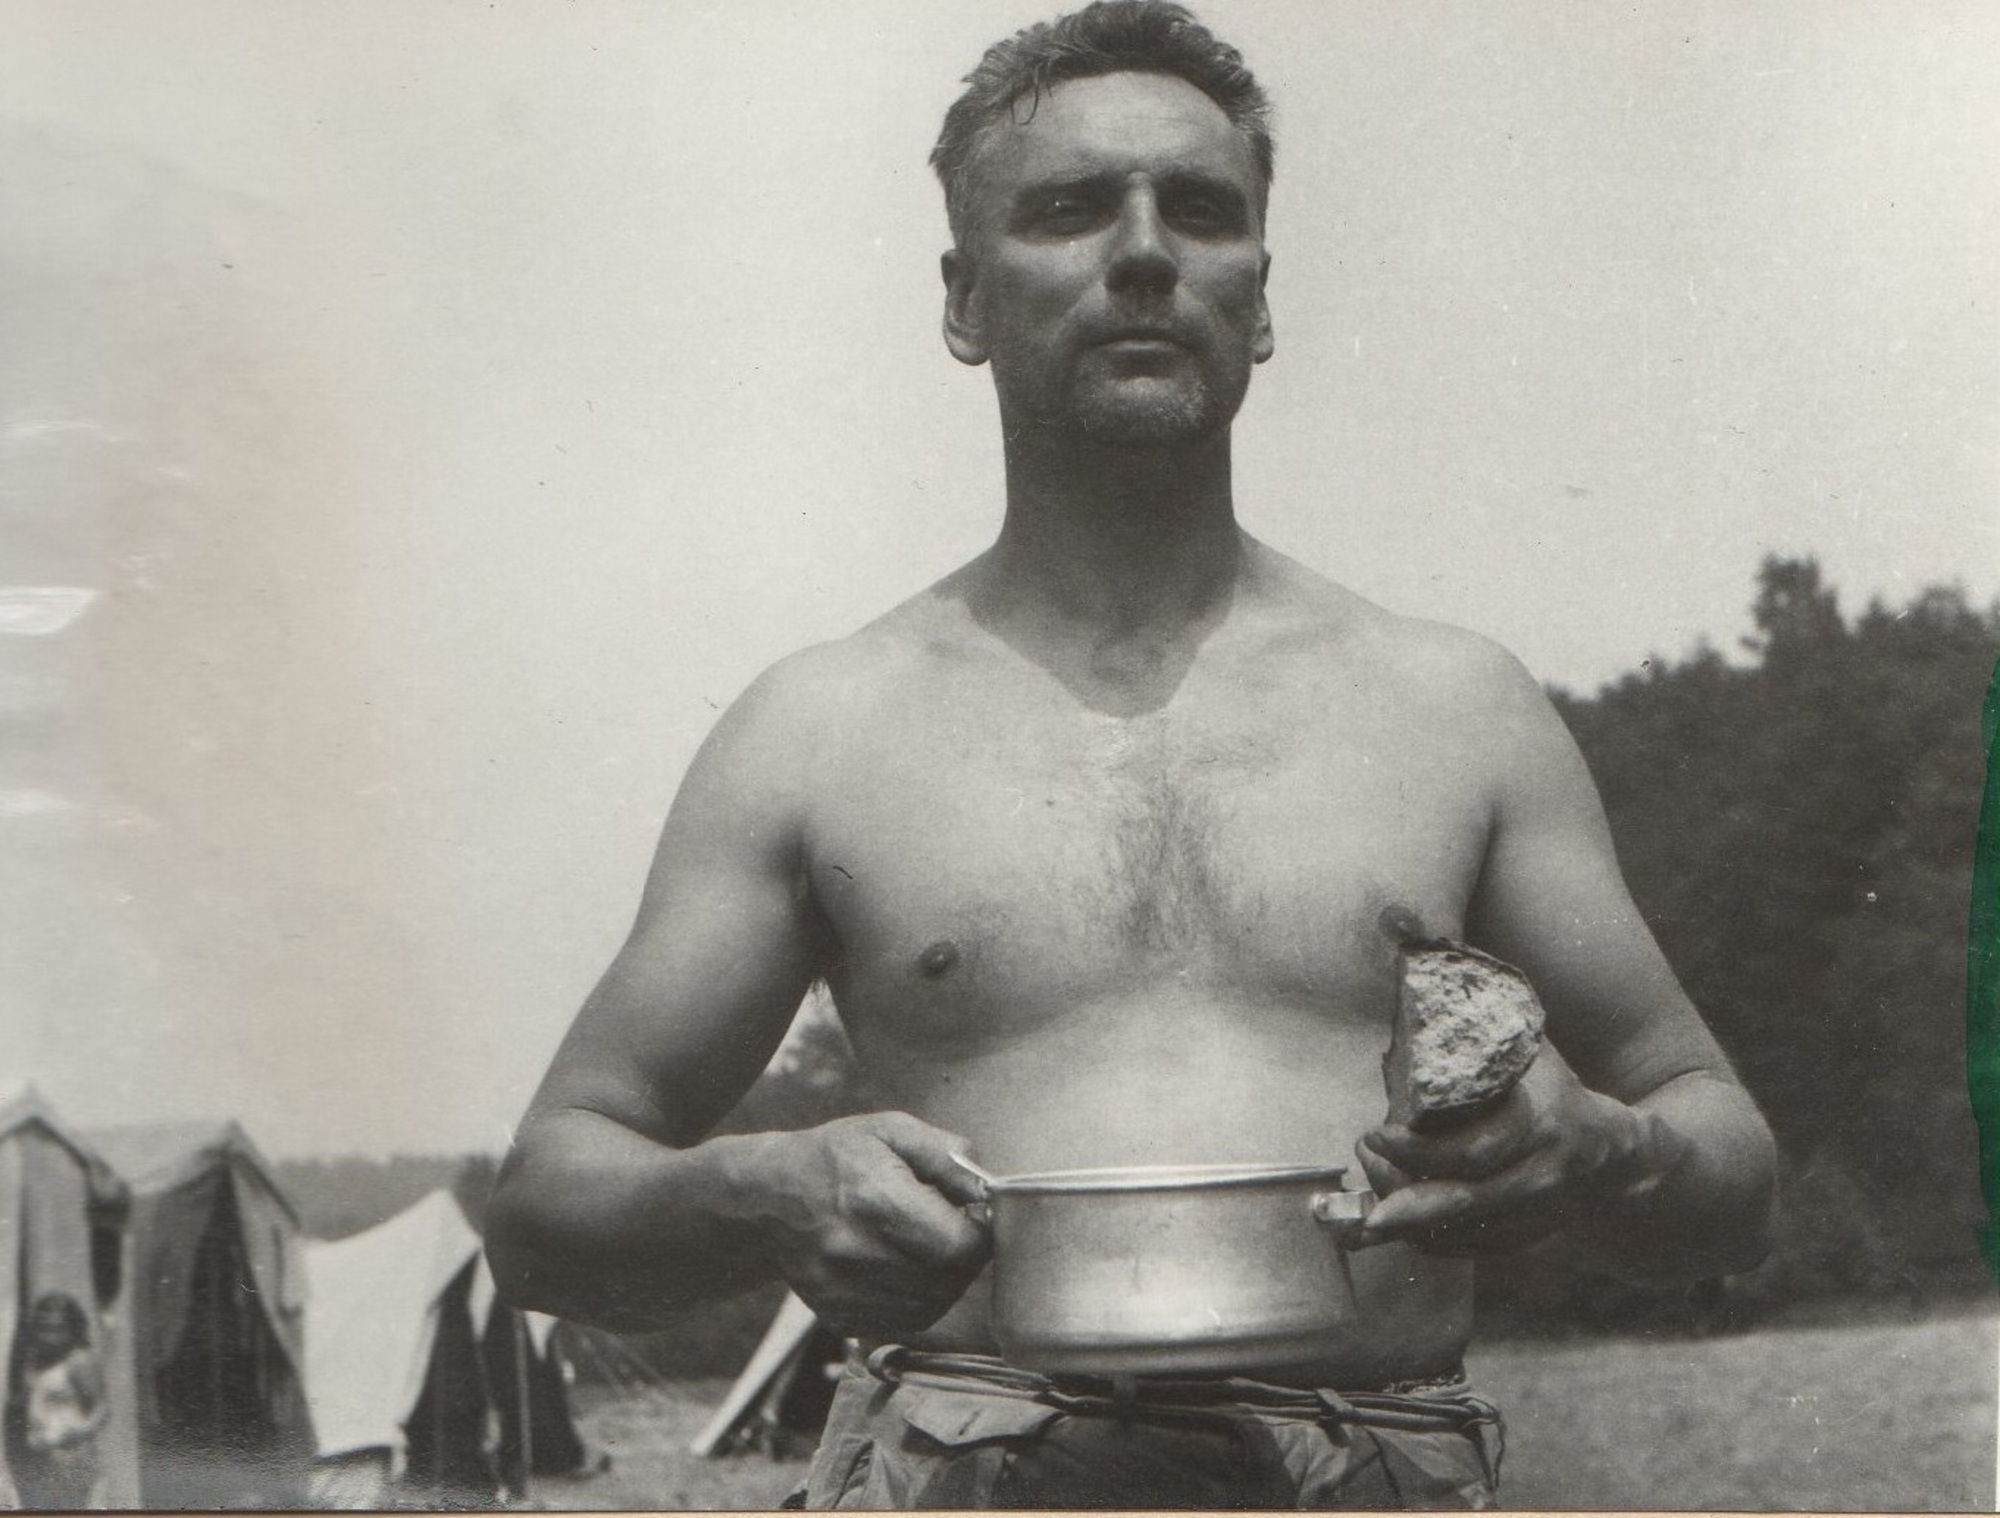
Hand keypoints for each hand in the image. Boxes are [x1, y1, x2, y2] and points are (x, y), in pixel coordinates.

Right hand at [755, 1111, 990, 1335]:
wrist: (768, 1200)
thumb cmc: (836, 1159)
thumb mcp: (890, 1130)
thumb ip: (946, 1154)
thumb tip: (986, 1189)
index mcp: (874, 1198)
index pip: (959, 1245)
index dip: (981, 1233)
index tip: (974, 1215)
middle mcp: (856, 1251)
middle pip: (949, 1279)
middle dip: (965, 1255)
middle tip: (954, 1228)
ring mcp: (845, 1291)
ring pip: (932, 1305)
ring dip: (945, 1279)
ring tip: (927, 1246)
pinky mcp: (840, 1316)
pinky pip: (905, 1321)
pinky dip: (920, 1299)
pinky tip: (905, 1267)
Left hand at [1352, 1045, 1667, 1256]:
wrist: (1613, 1154)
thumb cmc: (1554, 1089)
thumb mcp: (1527, 1050)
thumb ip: (1478, 1023)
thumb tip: (1412, 960)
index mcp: (1540, 1126)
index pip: (1471, 1151)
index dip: (1416, 1150)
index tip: (1377, 1133)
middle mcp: (1539, 1177)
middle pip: (1461, 1202)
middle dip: (1399, 1193)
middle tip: (1364, 1161)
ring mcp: (1533, 1216)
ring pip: (1459, 1231)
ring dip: (1405, 1216)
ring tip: (1369, 1183)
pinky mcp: (1523, 1239)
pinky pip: (1466, 1248)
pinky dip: (1426, 1236)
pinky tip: (1396, 1213)